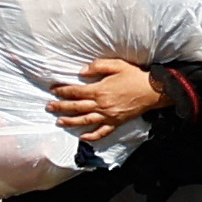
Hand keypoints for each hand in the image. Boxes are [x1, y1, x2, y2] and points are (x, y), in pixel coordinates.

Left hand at [48, 58, 165, 138]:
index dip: (63, 91)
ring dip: (70, 121)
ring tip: (59, 122)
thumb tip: (82, 72)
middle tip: (49, 107)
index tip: (53, 91)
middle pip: (76, 107)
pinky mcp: (116, 122)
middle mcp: (101, 105)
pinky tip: (83, 137)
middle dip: (61, 107)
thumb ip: (97, 66)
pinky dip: (92, 136)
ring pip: (85, 120)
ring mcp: (108, 115)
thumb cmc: (134, 76)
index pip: (76, 92)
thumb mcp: (116, 65)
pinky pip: (102, 132)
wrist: (152, 91)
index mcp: (99, 90)